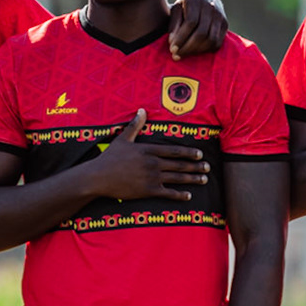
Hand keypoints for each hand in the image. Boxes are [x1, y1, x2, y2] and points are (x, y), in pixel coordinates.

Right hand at [83, 110, 209, 200]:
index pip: (174, 151)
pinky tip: (189, 196)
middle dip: (195, 166)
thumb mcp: (122, 139)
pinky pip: (168, 193)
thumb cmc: (109, 158)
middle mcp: (153, 163)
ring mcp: (151, 177)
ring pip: (177, 178)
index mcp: (148, 150)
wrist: (98, 177)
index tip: (200, 154)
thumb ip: (135, 125)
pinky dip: (180, 195)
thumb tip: (142, 110)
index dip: (189, 152)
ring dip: (192, 179)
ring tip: (204, 179)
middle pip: (179, 165)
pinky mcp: (148, 190)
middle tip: (208, 167)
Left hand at [166, 0, 227, 58]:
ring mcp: (220, 16)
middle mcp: (210, 6)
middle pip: (201, 33)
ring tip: (184, 55)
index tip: (172, 49)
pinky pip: (217, 43)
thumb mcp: (176, 10)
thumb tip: (172, 43)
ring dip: (197, 51)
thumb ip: (174, 25)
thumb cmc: (186, 6)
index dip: (181, 38)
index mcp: (195, 0)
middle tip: (176, 55)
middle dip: (188, 47)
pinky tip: (195, 52)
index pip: (190, 22)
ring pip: (211, 39)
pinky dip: (206, 50)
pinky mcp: (225, 25)